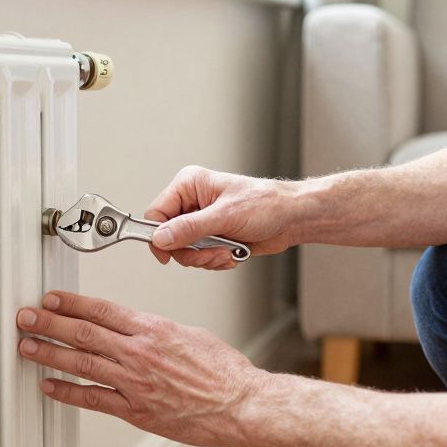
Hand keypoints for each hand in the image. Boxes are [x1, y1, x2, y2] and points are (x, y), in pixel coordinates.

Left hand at [16, 290, 264, 446]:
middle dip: (49, 323)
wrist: (241, 404)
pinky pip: (94, 400)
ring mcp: (135, 383)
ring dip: (49, 353)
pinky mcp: (136, 411)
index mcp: (153, 329)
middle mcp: (139, 353)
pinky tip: (50, 386)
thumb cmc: (224, 372)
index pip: (102, 310)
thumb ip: (158, 331)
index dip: (71, 303)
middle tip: (26, 317)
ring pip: (82, 363)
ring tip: (27, 346)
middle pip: (84, 333)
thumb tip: (136, 328)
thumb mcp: (190, 334)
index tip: (51, 298)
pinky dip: (68, 392)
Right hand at [145, 165, 301, 269]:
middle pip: (169, 237)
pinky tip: (230, 255)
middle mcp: (192, 202)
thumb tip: (160, 238)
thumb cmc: (265, 204)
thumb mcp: (224, 217)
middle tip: (210, 253)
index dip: (158, 237)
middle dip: (191, 252)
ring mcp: (201, 221)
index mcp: (189, 185)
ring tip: (226, 253)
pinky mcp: (211, 236)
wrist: (290, 219)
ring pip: (184, 251)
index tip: (166, 255)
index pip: (156, 213)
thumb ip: (189, 228)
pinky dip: (214, 261)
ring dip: (205, 258)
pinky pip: (199, 257)